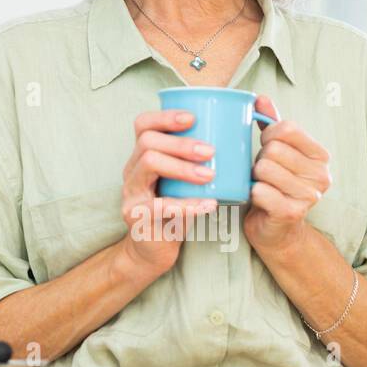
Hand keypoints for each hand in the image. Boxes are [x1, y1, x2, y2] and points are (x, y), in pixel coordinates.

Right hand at [120, 107, 217, 275]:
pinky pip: (159, 205)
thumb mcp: (181, 183)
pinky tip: (208, 205)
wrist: (153, 250)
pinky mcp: (136, 217)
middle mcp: (131, 171)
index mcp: (141, 157)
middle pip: (148, 141)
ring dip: (183, 167)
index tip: (193, 118)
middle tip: (210, 151)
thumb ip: (194, 164)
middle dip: (181, 143)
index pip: (143, 125)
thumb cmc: (174, 211)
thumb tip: (235, 139)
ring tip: (209, 175)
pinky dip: (187, 204)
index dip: (165, 116)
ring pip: (149, 163)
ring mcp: (131, 193)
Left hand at [243, 95, 331, 253]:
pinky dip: (253, 193)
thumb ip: (273, 123)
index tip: (266, 145)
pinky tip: (258, 198)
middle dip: (260, 158)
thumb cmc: (277, 186)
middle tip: (263, 171)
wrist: (277, 230)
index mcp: (321, 156)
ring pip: (264, 168)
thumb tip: (260, 98)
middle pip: (274, 149)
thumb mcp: (278, 152)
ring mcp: (309, 196)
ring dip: (255, 176)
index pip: (288, 128)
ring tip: (261, 184)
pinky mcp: (292, 213)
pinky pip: (260, 191)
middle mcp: (321, 175)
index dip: (269, 133)